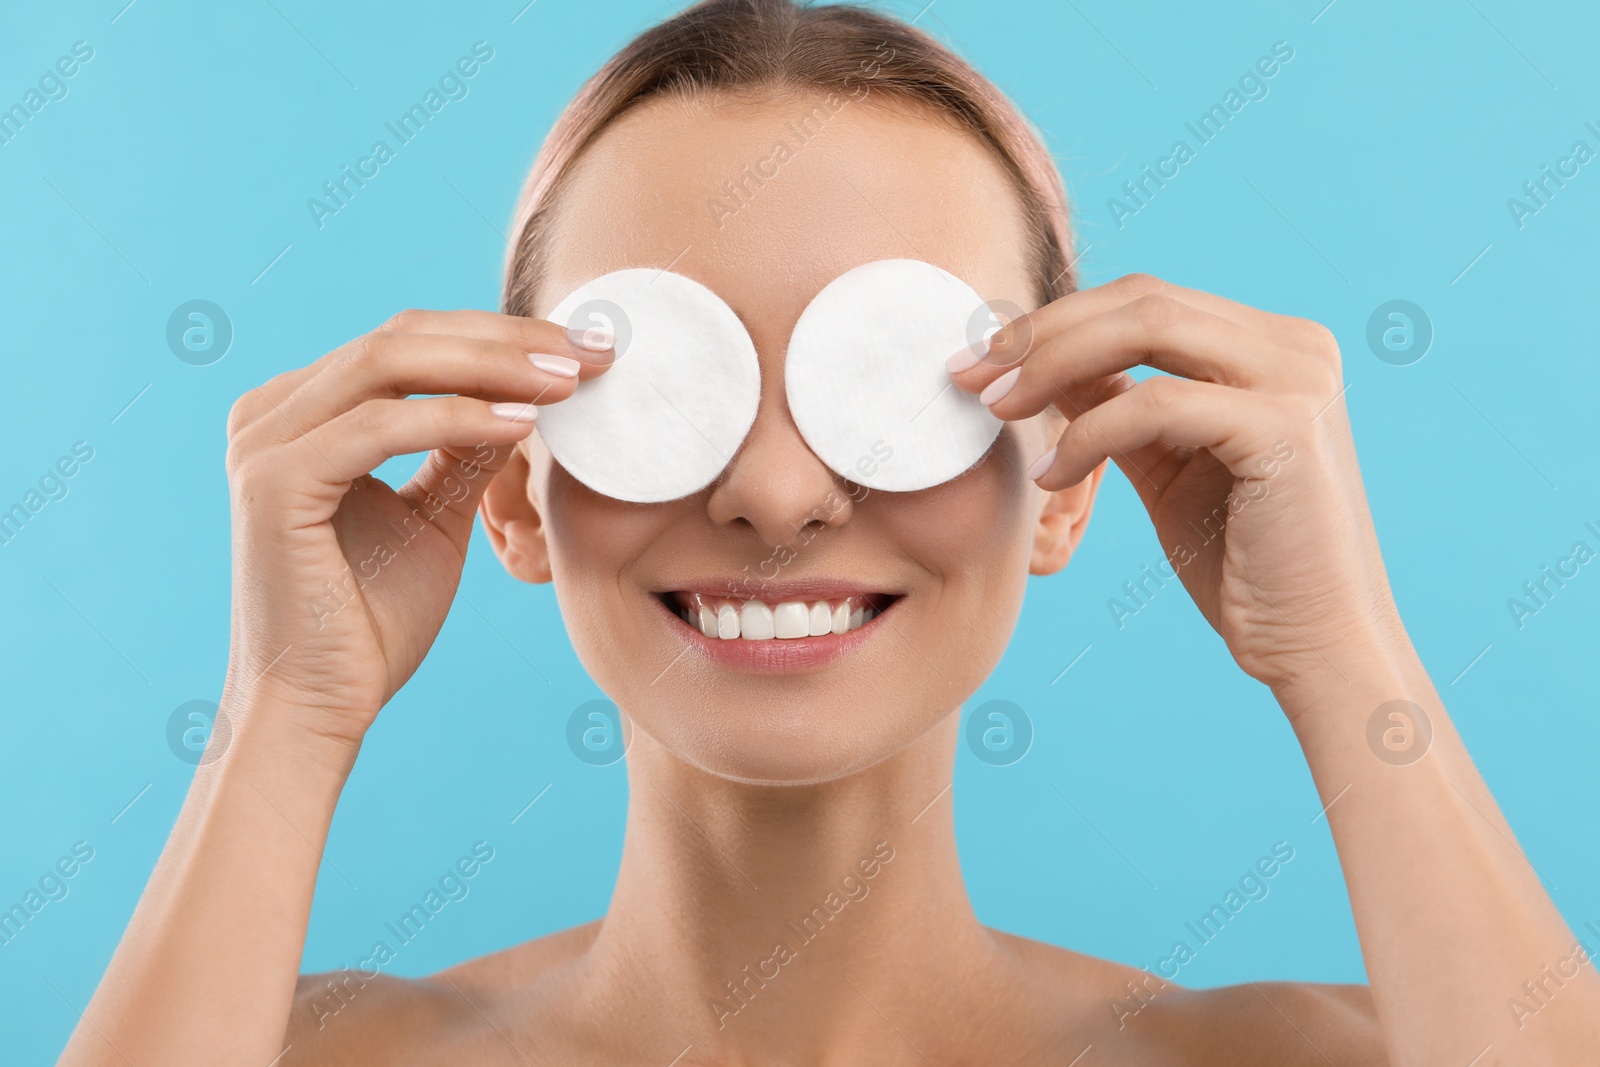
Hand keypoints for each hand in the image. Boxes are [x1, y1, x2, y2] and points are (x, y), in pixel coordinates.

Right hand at [220, 309, 612, 748]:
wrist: (316, 709)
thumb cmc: (370, 625)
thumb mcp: (435, 517)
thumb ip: (466, 449)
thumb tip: (528, 392)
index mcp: (301, 413)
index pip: (411, 342)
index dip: (501, 335)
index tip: (586, 349)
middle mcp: (272, 413)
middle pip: (403, 335)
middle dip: (508, 338)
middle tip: (592, 351)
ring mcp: (265, 442)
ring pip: (391, 362)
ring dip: (492, 365)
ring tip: (568, 381)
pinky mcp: (275, 482)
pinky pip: (381, 424)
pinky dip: (459, 417)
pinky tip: (525, 424)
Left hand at [952, 273, 1403, 691]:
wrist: (1317, 646)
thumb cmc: (1242, 564)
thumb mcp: (1165, 465)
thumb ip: (1115, 405)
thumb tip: (1038, 364)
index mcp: (1271, 346)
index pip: (1144, 300)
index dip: (1053, 321)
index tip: (979, 360)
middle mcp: (1294, 346)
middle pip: (1141, 299)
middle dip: (1041, 332)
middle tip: (969, 375)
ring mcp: (1298, 380)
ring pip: (1148, 328)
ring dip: (1054, 364)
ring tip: (997, 409)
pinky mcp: (1286, 428)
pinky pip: (1159, 404)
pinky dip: (1090, 432)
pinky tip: (1050, 477)